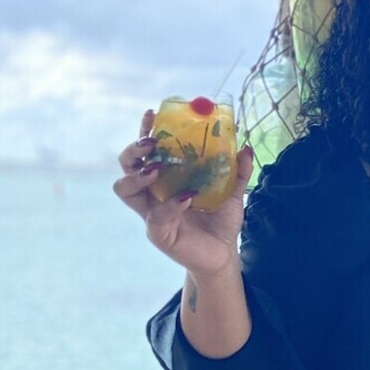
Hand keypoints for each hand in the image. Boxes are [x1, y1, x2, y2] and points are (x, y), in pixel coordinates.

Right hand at [113, 109, 253, 277]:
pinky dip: (170, 205)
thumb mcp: (232, 193)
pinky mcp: (158, 232)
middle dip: (133, 150)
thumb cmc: (221, 222)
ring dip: (138, 176)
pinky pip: (155, 216)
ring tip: (157, 169)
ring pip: (124, 189)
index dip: (144, 132)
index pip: (146, 151)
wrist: (224, 254)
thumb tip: (245, 147)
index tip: (151, 114)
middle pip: (126, 165)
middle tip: (151, 143)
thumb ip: (237, 171)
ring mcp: (151, 212)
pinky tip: (187, 198)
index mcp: (165, 178)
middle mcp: (152, 193)